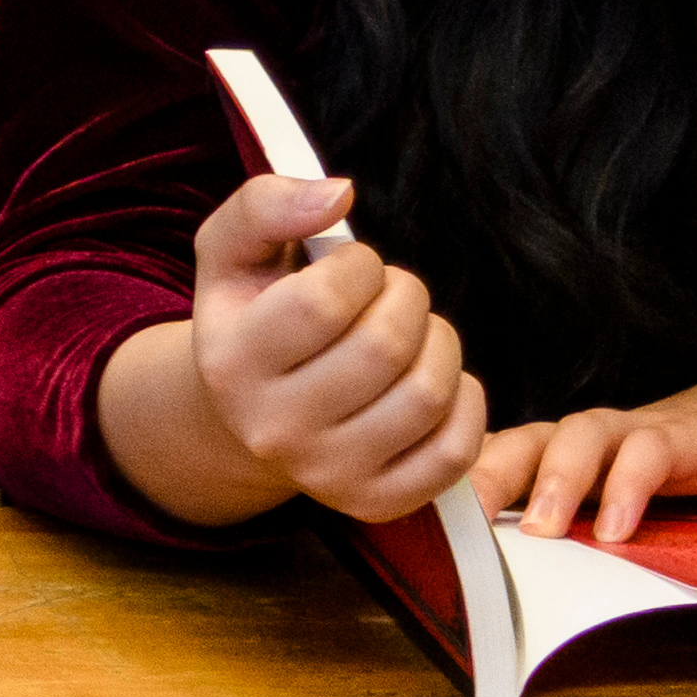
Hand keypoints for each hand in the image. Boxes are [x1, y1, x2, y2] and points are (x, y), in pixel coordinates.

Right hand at [183, 167, 485, 521]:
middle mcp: (272, 429)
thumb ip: (266, 205)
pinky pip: (456, 448)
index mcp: (231, 362)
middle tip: (393, 293)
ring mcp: (326, 474)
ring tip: (414, 332)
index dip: (360, 265)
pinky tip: (432, 379)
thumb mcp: (232, 253)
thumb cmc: (251, 320)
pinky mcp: (376, 502)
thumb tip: (340, 193)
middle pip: (384, 347)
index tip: (354, 264)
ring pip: (426, 395)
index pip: (324, 301)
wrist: (246, 417)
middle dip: (407, 298)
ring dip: (440, 343)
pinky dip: (465, 401)